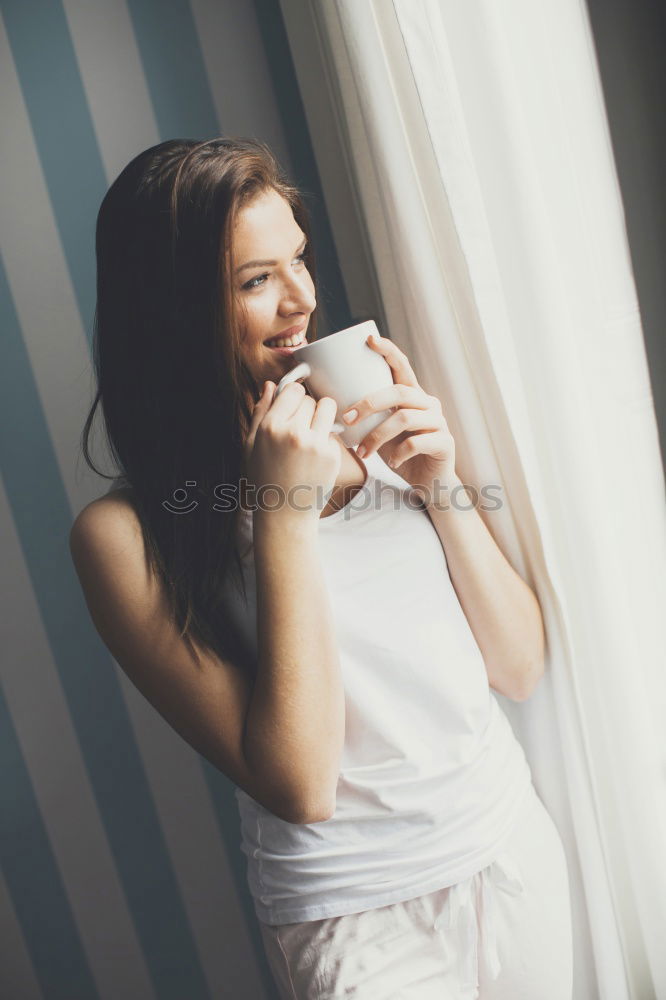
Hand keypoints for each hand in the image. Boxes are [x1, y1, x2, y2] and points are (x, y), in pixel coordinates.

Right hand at [243, 380, 341, 519]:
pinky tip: (314, 458)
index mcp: (271, 427)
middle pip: (310, 400)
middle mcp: (294, 433)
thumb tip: (270, 385)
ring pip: (328, 408)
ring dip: (322, 416)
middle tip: (299, 429)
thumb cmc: (264, 478)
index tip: (292, 407)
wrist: (284, 513)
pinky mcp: (332, 456)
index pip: (293, 391)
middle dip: (306, 410)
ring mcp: (315, 444)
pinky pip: (332, 433)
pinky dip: (325, 441)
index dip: (293, 397)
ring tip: (311, 433)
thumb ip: (260, 412)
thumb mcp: (251, 445)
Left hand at [342, 333, 455, 493]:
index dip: (388, 351)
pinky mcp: (445, 443)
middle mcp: (428, 404)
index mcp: (412, 396)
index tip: (369, 340)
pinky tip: (390, 463)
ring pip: (405, 418)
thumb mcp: (381, 432)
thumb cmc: (399, 454)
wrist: (428, 484)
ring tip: (363, 452)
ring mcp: (439, 422)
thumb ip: (367, 418)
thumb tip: (330, 407)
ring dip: (378, 435)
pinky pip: (418, 442)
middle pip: (399, 392)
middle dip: (369, 403)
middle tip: (348, 419)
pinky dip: (399, 453)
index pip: (402, 366)